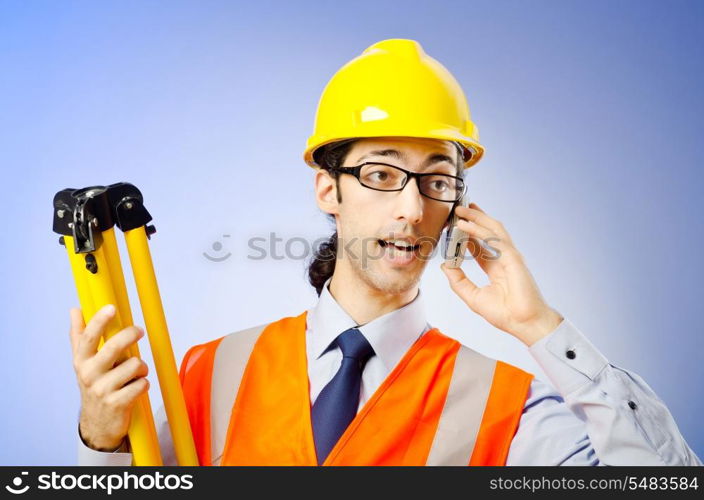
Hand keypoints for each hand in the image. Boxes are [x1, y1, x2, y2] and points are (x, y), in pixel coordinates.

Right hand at [69, 304, 149, 450]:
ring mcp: (103, 390)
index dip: (99, 321)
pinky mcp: (118, 404)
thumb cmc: (94, 385)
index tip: (111, 308)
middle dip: (130, 335)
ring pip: (135, 364)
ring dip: (141, 367)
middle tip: (139, 331)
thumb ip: (80, 336)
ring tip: (135, 374)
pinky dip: (144, 384)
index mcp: (82, 361)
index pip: (89, 337)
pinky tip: (136, 388)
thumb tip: (74, 309)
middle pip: (114, 347)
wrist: (97, 424)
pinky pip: (142, 384)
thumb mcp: (83, 363)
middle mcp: (89, 375)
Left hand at [441, 202, 562, 345]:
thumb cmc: (505, 314)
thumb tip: (445, 266)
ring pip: (493, 230)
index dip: (467, 234)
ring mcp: (510, 257)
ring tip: (462, 210)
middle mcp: (503, 259)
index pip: (479, 245)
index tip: (453, 225)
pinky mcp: (514, 258)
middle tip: (459, 209)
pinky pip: (495, 240)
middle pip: (487, 233)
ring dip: (477, 218)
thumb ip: (458, 281)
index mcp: (495, 268)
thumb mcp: (473, 297)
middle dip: (474, 219)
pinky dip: (480, 231)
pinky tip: (467, 226)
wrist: (524, 324)